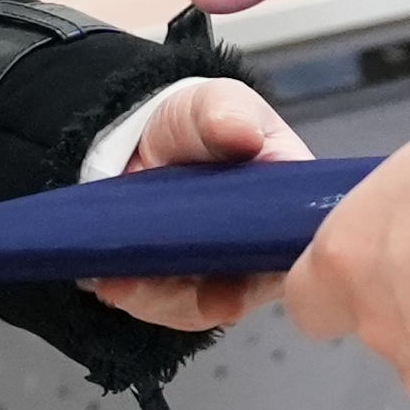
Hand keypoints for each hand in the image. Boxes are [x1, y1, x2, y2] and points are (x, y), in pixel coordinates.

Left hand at [75, 71, 309, 334]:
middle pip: (248, 289)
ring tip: (123, 280)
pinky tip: (114, 281)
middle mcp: (263, 250)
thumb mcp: (215, 103)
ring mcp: (222, 274)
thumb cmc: (198, 123)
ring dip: (162, 298)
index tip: (232, 271)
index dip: (269, 265)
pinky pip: (166, 306)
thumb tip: (242, 132)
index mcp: (290, 207)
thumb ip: (228, 112)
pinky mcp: (184, 288)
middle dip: (207, 292)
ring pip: (201, 306)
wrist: (145, 139)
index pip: (295, 248)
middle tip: (163, 276)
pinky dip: (138, 296)